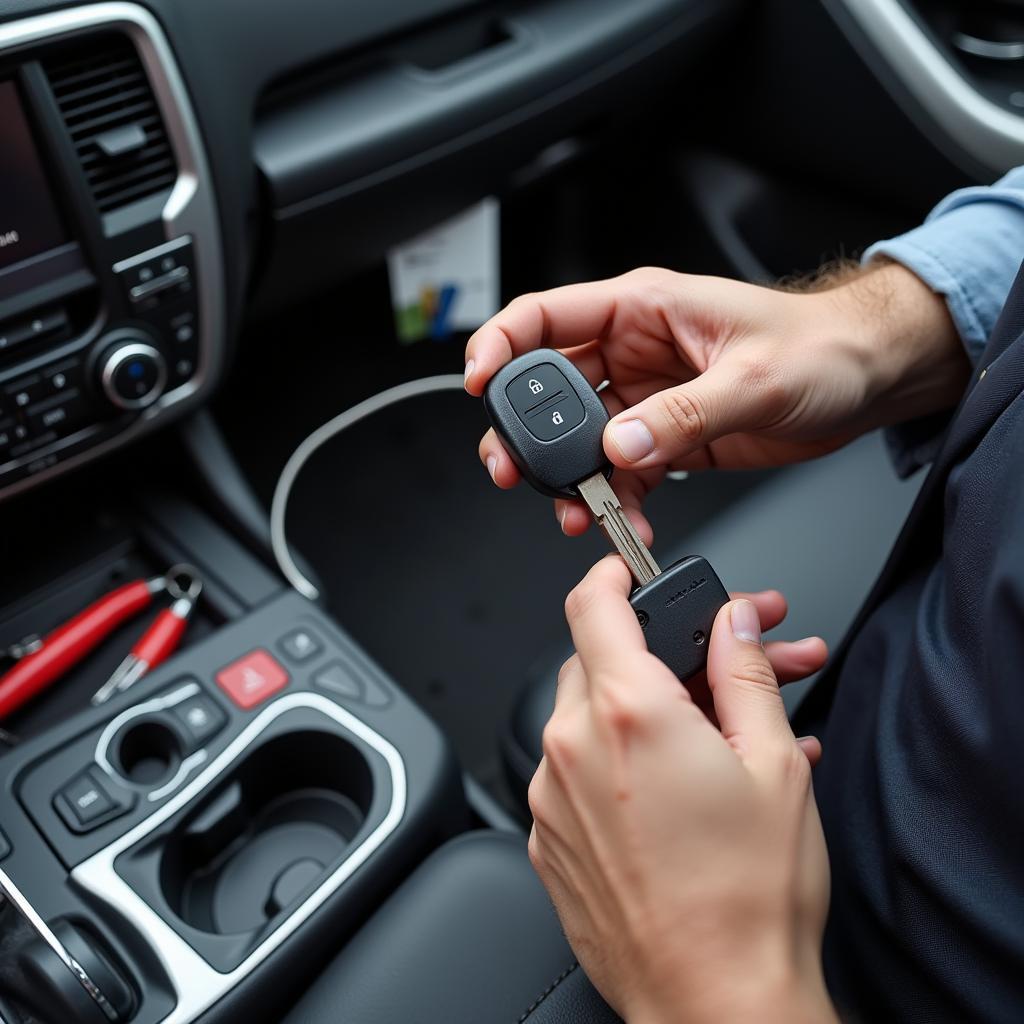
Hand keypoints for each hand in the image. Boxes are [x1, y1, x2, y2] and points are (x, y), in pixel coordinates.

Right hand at [466, 263, 966, 540]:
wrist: (866, 378)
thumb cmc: (822, 346)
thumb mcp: (755, 377)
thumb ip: (684, 414)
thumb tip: (622, 446)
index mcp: (644, 310)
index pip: (547, 317)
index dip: (501, 345)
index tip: (477, 384)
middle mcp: (635, 352)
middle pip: (551, 389)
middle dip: (526, 433)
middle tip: (514, 472)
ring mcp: (648, 398)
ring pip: (581, 440)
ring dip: (570, 479)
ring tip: (572, 511)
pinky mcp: (667, 436)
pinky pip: (623, 471)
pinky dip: (617, 500)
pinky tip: (625, 521)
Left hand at [527, 558, 836, 1023]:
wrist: (713, 1003)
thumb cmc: (746, 899)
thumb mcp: (771, 762)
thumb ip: (745, 672)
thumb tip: (735, 621)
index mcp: (626, 713)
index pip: (592, 604)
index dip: (613, 574)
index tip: (632, 572)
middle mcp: (572, 748)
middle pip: (599, 660)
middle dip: (659, 655)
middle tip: (723, 670)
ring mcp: (551, 797)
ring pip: (591, 717)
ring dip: (647, 711)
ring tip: (718, 738)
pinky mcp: (548, 838)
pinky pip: (579, 772)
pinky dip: (623, 762)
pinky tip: (683, 784)